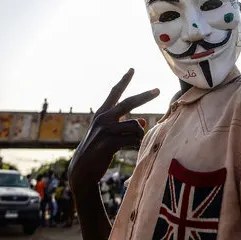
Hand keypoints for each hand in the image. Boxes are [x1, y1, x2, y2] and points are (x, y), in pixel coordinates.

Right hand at [68, 69, 158, 188]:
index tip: (132, 69)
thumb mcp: (109, 134)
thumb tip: (143, 121)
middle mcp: (103, 118)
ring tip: (134, 143)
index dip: (124, 81)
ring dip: (140, 135)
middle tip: (158, 90)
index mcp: (102, 113)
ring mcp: (105, 129)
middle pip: (128, 102)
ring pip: (135, 126)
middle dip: (145, 96)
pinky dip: (137, 144)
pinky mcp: (108, 142)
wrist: (82, 170)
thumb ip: (124, 125)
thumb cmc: (97, 151)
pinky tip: (132, 149)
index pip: (115, 93)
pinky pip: (133, 139)